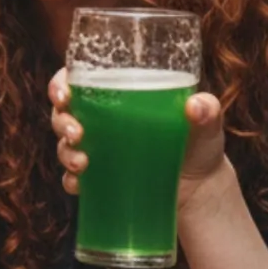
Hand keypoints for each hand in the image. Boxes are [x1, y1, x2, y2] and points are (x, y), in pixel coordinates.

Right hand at [51, 71, 228, 205]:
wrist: (201, 189)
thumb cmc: (200, 143)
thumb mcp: (207, 124)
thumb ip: (207, 111)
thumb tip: (196, 106)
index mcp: (118, 93)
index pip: (77, 79)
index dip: (60, 84)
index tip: (64, 96)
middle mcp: (102, 118)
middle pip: (63, 112)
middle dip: (62, 122)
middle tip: (77, 135)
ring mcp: (99, 150)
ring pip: (63, 144)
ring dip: (65, 153)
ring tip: (83, 164)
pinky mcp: (101, 179)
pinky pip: (73, 179)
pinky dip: (72, 181)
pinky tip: (80, 186)